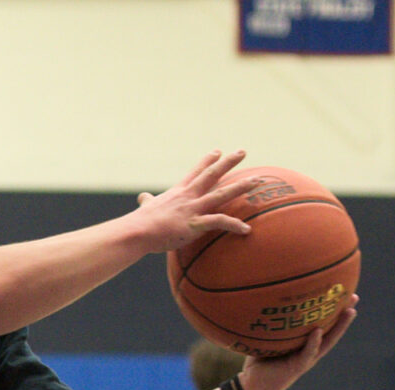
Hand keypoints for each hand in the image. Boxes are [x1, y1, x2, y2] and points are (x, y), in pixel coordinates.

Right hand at [130, 151, 256, 252]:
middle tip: (242, 151)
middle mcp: (188, 196)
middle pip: (212, 175)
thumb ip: (147, 202)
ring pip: (221, 194)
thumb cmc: (140, 222)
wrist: (137, 231)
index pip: (196, 172)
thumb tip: (143, 197)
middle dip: (229, 162)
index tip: (218, 152)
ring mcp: (192, 209)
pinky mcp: (194, 224)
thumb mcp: (145, 207)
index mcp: (178, 192)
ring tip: (257, 181)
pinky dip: (234, 225)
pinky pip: (219, 222)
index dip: (208, 161)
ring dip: (241, 187)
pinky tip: (246, 229)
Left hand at [237, 294, 358, 389]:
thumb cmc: (258, 361)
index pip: (323, 323)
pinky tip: (319, 331)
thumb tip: (265, 299)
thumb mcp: (266, 340)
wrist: (251, 387)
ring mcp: (306, 359)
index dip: (333, 310)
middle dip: (344, 314)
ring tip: (349, 311)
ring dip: (339, 327)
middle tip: (354, 296)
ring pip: (327, 341)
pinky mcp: (298, 367)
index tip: (343, 291)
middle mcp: (310, 350)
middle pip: (332, 330)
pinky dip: (313, 342)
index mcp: (304, 343)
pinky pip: (308, 353)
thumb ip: (271, 324)